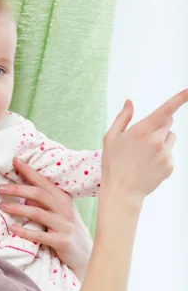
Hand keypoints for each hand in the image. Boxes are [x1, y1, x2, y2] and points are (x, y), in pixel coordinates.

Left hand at [0, 158, 92, 280]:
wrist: (86, 255)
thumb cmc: (68, 232)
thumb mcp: (60, 214)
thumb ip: (45, 204)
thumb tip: (23, 194)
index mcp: (64, 199)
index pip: (44, 182)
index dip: (29, 171)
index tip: (14, 161)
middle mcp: (65, 209)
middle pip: (39, 194)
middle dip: (18, 189)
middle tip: (0, 188)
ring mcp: (64, 225)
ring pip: (37, 213)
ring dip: (17, 208)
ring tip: (2, 206)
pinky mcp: (62, 241)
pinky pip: (40, 235)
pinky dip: (25, 231)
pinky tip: (13, 229)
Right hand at [101, 90, 187, 204]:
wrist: (122, 192)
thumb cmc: (113, 165)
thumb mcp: (110, 138)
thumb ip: (122, 118)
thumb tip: (130, 102)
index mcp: (142, 131)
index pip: (166, 110)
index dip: (180, 98)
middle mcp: (156, 141)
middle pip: (168, 122)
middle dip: (159, 125)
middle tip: (144, 139)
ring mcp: (165, 154)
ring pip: (171, 137)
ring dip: (162, 141)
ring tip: (145, 155)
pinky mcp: (170, 165)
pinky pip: (170, 154)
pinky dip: (162, 157)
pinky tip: (148, 166)